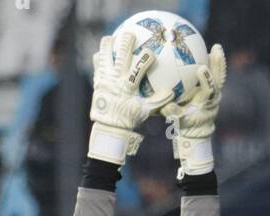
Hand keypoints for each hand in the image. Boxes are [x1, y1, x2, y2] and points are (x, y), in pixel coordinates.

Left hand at [88, 32, 175, 165]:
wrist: (108, 128)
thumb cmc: (129, 119)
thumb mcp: (145, 112)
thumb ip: (158, 101)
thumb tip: (172, 93)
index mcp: (128, 87)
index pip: (138, 69)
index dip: (145, 58)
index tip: (150, 52)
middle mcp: (115, 80)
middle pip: (121, 56)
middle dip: (126, 43)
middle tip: (130, 34)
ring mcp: (105, 79)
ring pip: (105, 56)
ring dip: (108, 46)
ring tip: (110, 38)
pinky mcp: (97, 81)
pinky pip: (97, 65)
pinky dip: (99, 58)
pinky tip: (102, 53)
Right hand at [162, 44, 226, 176]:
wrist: (196, 130)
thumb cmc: (186, 125)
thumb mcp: (178, 121)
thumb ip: (173, 113)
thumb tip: (166, 105)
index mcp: (207, 103)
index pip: (209, 90)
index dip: (207, 79)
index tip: (201, 68)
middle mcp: (214, 97)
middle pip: (219, 79)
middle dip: (218, 65)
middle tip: (215, 49)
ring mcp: (215, 92)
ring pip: (219, 75)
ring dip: (218, 61)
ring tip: (215, 47)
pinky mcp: (213, 89)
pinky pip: (214, 75)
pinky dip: (210, 63)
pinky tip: (204, 51)